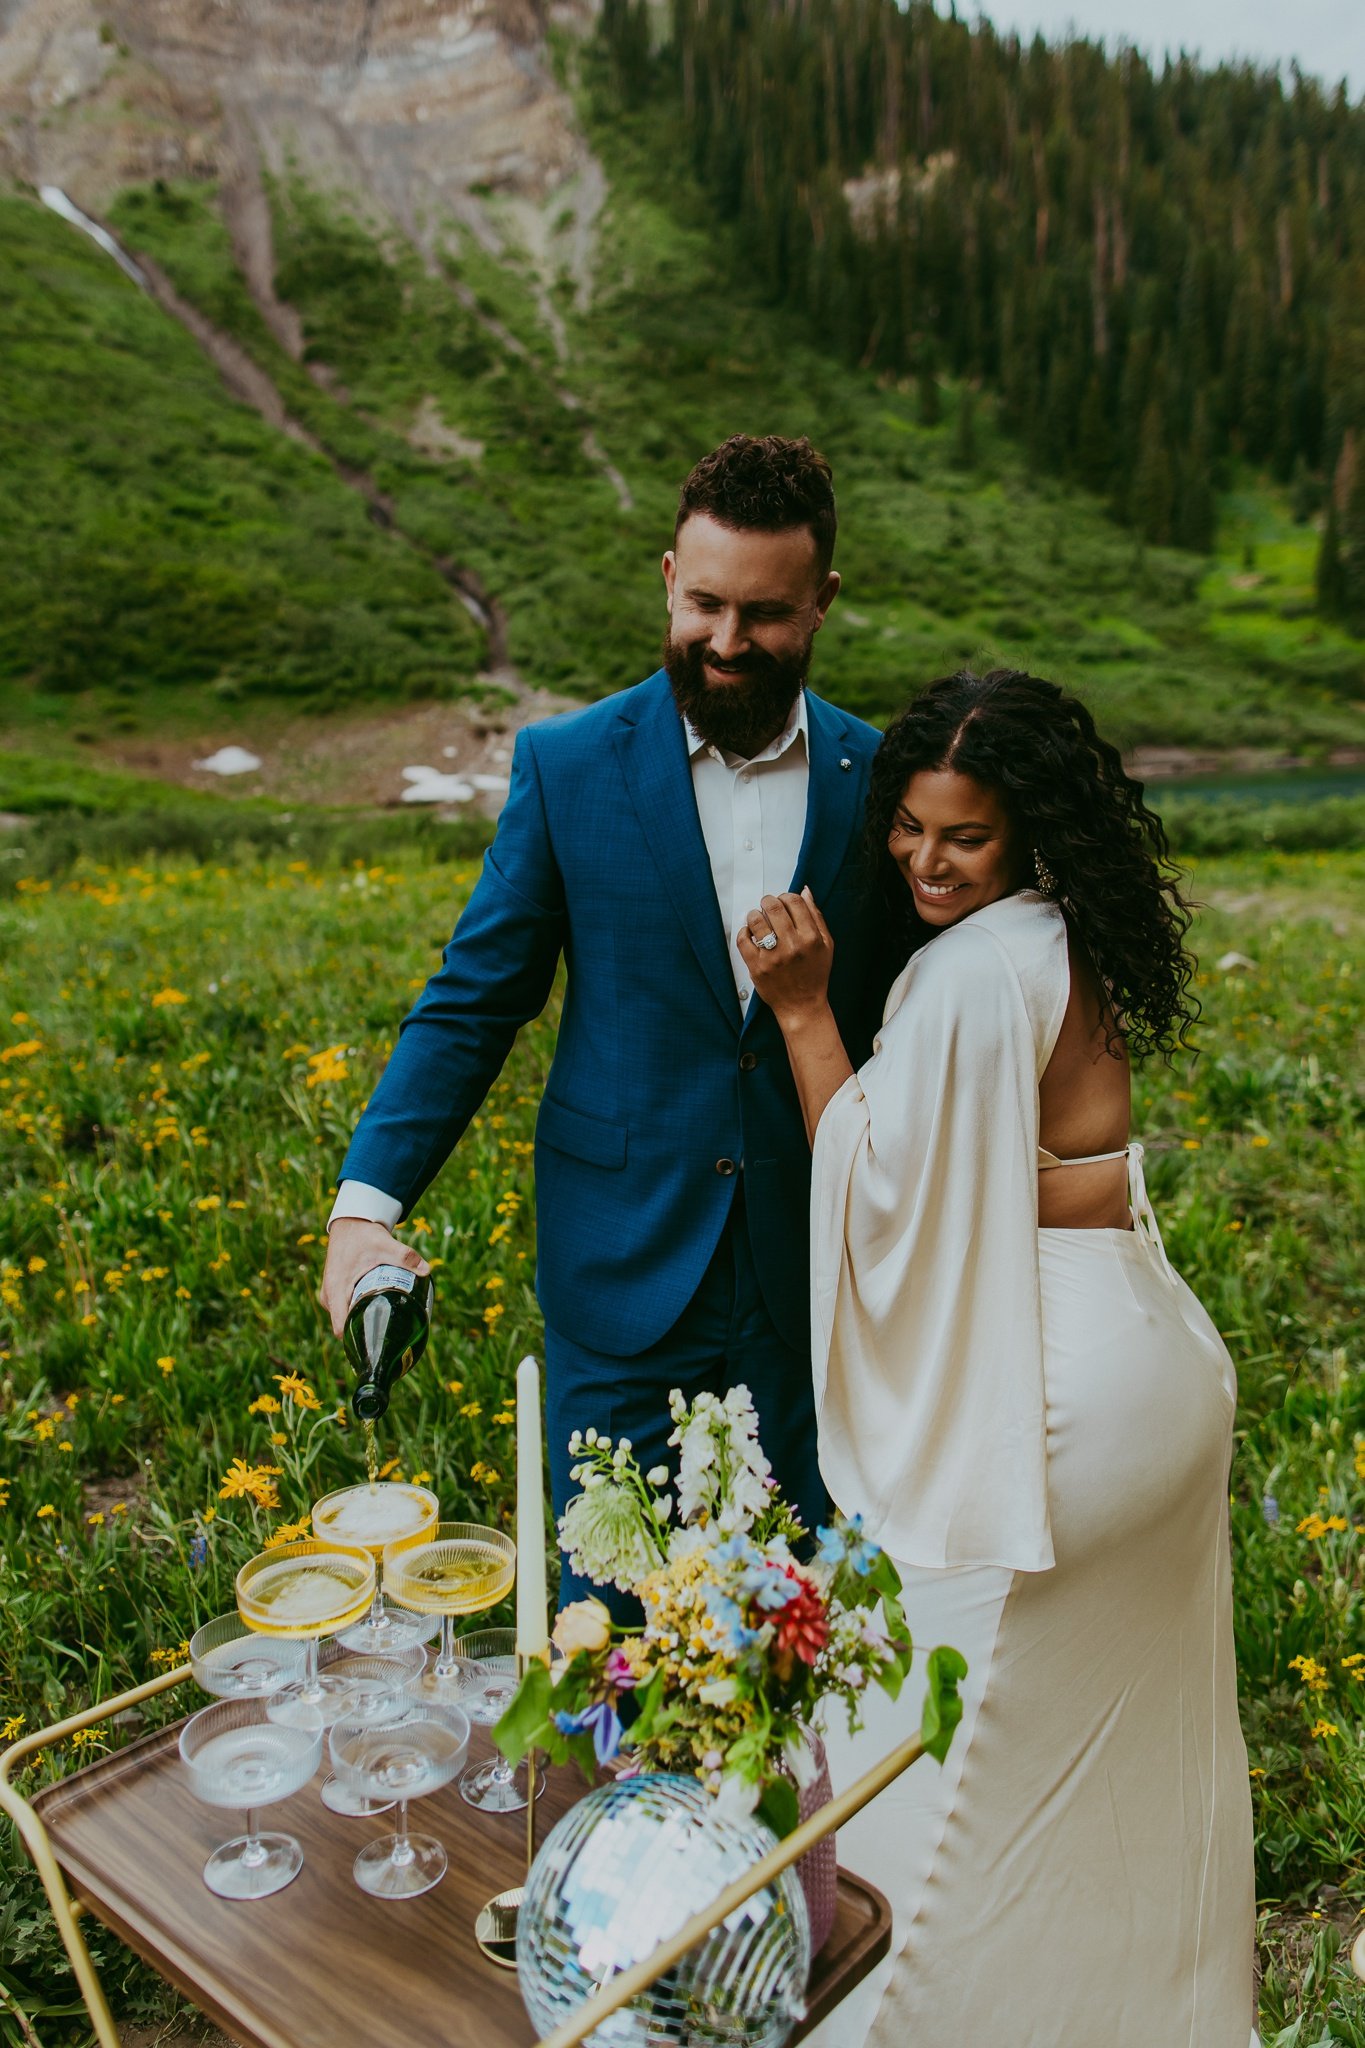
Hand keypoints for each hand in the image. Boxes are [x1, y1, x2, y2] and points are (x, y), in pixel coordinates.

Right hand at [320, 1220, 429, 1337]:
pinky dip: (356, 1313)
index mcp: (336, 1290)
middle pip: (344, 1326)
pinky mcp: (334, 1292)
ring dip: (361, 1322)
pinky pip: (344, 1310)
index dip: (356, 1341)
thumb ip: (406, 1257)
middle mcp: (329, 1296)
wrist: (349, 1224)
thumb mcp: (385, 1245)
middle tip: (390, 1336)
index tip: (376, 1345)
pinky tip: (375, 1314)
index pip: (340, 1327)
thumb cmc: (364, 1236)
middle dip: (364, 1332)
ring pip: (344, 1318)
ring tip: (385, 1325)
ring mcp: (329, 1295)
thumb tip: (427, 1270)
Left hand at [736, 887, 833, 1020]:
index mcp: (811, 938)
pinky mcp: (757, 966)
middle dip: (768, 901)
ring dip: (755, 914)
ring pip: (756, 921)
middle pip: (774, 907)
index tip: (784, 901)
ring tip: (758, 919)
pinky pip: (743, 940)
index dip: (787, 896)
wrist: (802, 1005)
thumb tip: (806, 892)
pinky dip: (744, 931)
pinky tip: (750, 933)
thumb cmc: (814, 975)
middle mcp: (792, 946)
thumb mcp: (826, 944)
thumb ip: (816, 916)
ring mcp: (772, 957)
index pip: (794, 902)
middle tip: (768, 905)